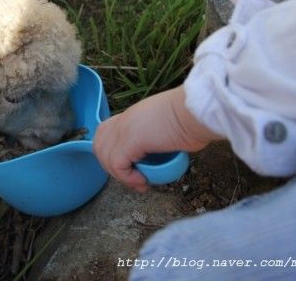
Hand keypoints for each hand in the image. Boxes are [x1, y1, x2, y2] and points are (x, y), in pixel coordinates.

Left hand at [92, 85, 220, 191]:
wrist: (195, 112)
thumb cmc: (191, 119)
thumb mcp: (166, 127)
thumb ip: (155, 136)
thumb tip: (159, 151)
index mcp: (130, 116)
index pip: (105, 133)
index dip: (109, 152)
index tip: (128, 166)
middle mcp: (123, 120)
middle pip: (99, 146)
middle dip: (111, 166)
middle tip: (132, 178)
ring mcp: (124, 129)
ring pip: (105, 157)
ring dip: (121, 175)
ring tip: (139, 183)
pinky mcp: (129, 140)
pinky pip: (118, 165)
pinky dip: (128, 177)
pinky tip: (142, 181)